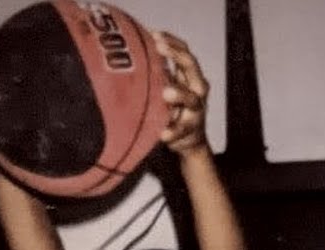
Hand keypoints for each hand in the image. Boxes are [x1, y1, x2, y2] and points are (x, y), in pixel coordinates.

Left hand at [154, 31, 209, 156]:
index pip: (184, 52)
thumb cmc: (174, 109)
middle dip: (176, 55)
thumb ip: (158, 73)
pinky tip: (163, 133)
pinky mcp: (190, 130)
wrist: (190, 141)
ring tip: (166, 92)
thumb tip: (128, 56)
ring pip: (191, 99)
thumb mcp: (168, 87)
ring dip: (180, 94)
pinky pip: (181, 130)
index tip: (154, 34)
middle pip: (191, 66)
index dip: (172, 42)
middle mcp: (196, 89)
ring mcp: (195, 110)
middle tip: (159, 48)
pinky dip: (172, 131)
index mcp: (190, 76)